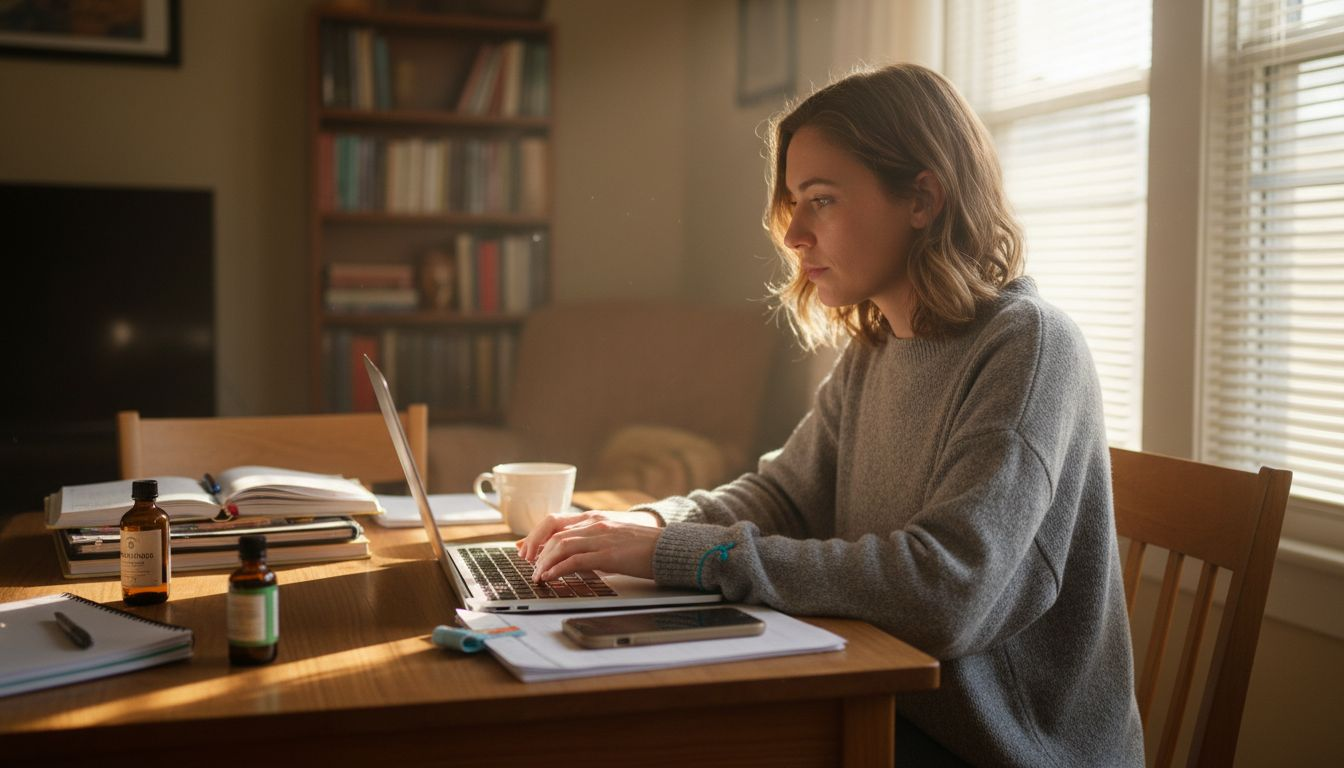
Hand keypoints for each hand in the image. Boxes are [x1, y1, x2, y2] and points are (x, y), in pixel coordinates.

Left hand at [516, 510, 661, 581]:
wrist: (668, 547)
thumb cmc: (642, 545)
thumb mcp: (612, 538)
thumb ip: (591, 542)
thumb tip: (571, 558)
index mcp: (594, 518)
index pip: (555, 522)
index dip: (535, 536)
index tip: (525, 551)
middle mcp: (594, 524)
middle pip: (553, 533)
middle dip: (535, 551)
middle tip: (529, 568)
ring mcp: (600, 537)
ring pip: (560, 545)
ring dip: (544, 562)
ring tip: (538, 576)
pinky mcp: (608, 553)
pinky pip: (575, 560)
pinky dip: (558, 569)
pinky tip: (551, 577)